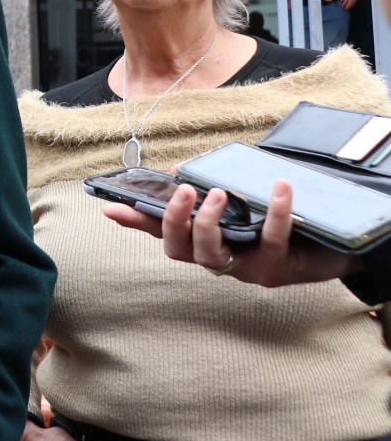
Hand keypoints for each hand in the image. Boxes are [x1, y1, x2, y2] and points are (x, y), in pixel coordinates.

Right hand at [104, 182, 361, 286]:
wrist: (332, 248)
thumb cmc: (278, 221)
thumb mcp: (241, 201)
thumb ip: (210, 188)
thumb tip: (176, 172)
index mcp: (203, 242)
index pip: (160, 232)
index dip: (134, 221)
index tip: (109, 207)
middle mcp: (216, 260)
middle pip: (178, 248)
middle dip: (174, 219)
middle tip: (184, 190)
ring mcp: (243, 268)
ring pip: (211, 254)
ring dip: (209, 222)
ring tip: (220, 192)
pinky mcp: (276, 268)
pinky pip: (270, 239)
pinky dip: (275, 212)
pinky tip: (281, 187)